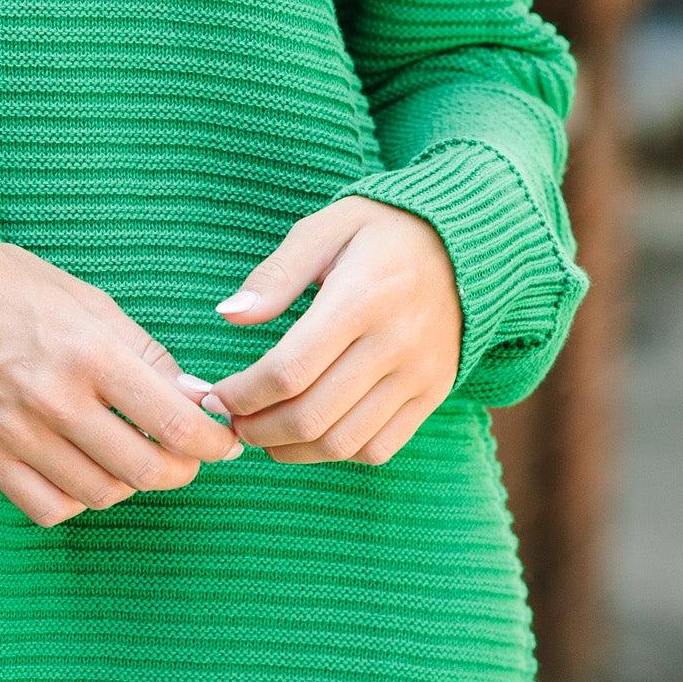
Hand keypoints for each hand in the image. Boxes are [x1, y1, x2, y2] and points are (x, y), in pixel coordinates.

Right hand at [0, 232, 246, 526]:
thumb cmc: (10, 286)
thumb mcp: (89, 301)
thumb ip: (146, 354)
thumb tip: (196, 399)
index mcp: (90, 352)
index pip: (174, 423)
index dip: (213, 444)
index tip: (224, 443)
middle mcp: (54, 400)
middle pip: (144, 470)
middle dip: (181, 471)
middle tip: (187, 457)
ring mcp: (15, 434)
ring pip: (101, 495)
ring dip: (130, 484)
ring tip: (132, 456)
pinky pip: (49, 508)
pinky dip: (77, 500)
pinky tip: (81, 471)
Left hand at [199, 196, 462, 463]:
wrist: (467, 245)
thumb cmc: (382, 232)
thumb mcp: (326, 228)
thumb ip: (276, 275)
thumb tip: (229, 315)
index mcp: (362, 298)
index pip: (290, 370)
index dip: (242, 394)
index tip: (215, 395)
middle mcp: (395, 344)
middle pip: (311, 415)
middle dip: (257, 429)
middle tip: (232, 420)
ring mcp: (418, 375)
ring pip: (342, 442)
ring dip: (289, 449)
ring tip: (262, 433)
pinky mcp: (432, 394)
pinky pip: (379, 448)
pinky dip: (335, 453)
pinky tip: (310, 434)